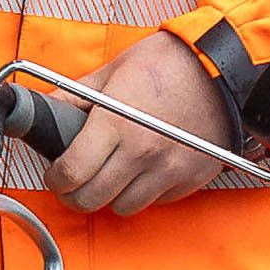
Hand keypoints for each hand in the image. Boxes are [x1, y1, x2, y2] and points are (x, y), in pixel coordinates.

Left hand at [43, 31, 238, 218]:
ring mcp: (168, 168)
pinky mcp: (189, 178)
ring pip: (123, 207)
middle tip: (75, 183)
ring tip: (111, 177)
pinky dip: (144, 192)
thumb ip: (74, 95)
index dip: (56, 180)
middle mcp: (141, 152)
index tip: (57, 175)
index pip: (71, 173)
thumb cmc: (170, 63)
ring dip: (111, 196)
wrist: (223, 68)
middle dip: (75, 195)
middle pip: (91, 199)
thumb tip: (46, 109)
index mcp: (116, 124)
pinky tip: (142, 171)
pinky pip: (156, 201)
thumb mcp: (113, 70)